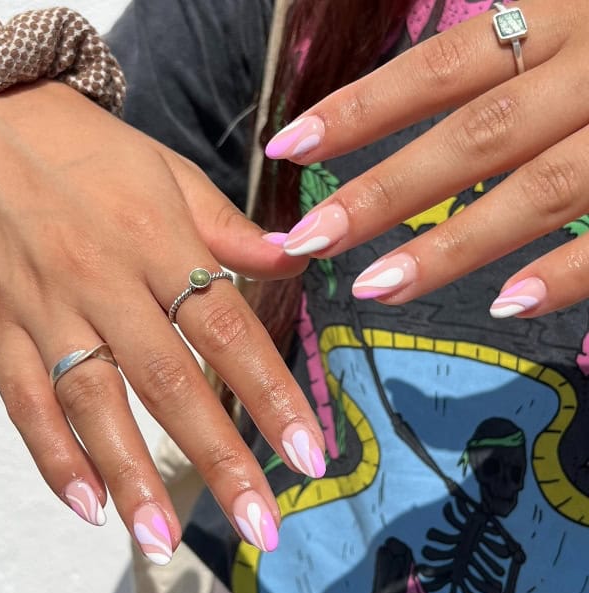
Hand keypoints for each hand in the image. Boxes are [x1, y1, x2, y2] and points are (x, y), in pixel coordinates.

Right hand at [0, 81, 323, 559]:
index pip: (228, 329)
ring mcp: (46, 310)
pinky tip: (88, 505)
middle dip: (218, 459)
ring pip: (93, 405)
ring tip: (167, 540)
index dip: (272, 393)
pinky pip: (23, 401)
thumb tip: (293, 262)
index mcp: (157, 240)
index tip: (309, 452)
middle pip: (169, 383)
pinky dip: (53, 457)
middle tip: (259, 524)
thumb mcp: (172, 176)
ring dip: (133, 478)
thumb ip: (231, 231)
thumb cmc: (95, 153)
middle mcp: (104, 283)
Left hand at [266, 0, 587, 317]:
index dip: (360, 109)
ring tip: (374, 289)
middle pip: (473, 134)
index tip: (289, 147)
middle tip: (307, 241)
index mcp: (563, 13)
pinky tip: (511, 306)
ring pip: (541, 191)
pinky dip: (573, 271)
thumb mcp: (571, 14)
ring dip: (453, 247)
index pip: (438, 66)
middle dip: (384, 192)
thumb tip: (422, 99)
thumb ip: (509, 41)